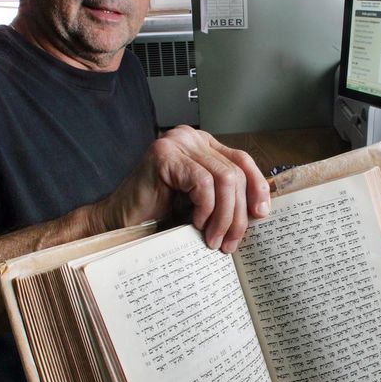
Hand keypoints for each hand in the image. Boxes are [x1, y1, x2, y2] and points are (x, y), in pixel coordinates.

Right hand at [94, 126, 270, 251]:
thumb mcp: (202, 205)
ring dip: (224, 216)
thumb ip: (226, 199)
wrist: (119, 223)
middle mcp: (191, 138)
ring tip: (214, 240)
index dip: (257, 187)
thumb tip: (261, 210)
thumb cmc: (158, 216)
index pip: (242, 161)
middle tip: (230, 243)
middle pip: (236, 172)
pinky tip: (195, 223)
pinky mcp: (165, 155)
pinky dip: (205, 208)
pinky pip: (203, 182)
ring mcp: (177, 143)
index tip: (262, 215)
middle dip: (239, 213)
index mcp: (203, 146)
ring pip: (224, 179)